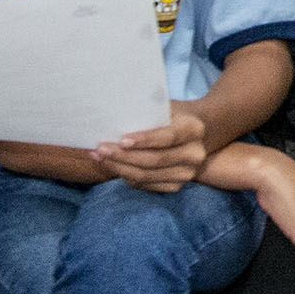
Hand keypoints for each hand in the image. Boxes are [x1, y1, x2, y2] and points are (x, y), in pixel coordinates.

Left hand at [94, 106, 213, 192]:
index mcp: (194, 129)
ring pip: (146, 175)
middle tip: (101, 149)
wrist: (189, 135)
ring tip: (99, 157)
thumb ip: (145, 111)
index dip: (145, 140)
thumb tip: (113, 114)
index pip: (168, 137)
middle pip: (154, 160)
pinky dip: (125, 176)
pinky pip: (145, 184)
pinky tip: (112, 165)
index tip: (122, 140)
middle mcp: (195, 154)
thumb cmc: (168, 117)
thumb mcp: (162, 108)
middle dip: (124, 156)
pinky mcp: (176, 186)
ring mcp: (187, 173)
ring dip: (119, 167)